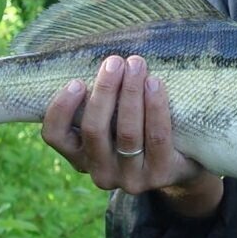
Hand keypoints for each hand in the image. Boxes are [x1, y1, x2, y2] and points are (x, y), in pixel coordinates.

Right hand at [42, 55, 222, 217]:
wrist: (181, 164)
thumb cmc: (139, 132)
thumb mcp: (112, 123)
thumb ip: (100, 102)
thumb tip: (96, 59)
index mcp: (80, 158)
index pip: (55, 136)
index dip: (60, 108)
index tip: (76, 81)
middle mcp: (101, 173)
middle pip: (94, 129)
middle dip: (105, 90)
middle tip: (115, 61)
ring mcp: (131, 179)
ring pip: (126, 132)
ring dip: (131, 92)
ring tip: (136, 65)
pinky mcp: (161, 175)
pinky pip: (156, 137)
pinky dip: (155, 107)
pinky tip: (155, 84)